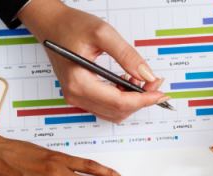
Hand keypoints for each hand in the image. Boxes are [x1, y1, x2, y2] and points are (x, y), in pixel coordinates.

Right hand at [18, 0, 167, 121]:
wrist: (52, 25)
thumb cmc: (71, 26)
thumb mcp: (103, 34)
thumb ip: (127, 55)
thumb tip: (146, 75)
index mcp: (79, 82)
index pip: (119, 102)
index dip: (144, 99)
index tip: (160, 92)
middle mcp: (76, 95)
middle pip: (118, 111)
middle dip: (141, 99)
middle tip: (154, 81)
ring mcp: (77, 97)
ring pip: (115, 112)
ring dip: (132, 100)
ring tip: (140, 79)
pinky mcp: (81, 95)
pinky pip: (107, 107)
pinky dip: (122, 99)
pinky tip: (127, 81)